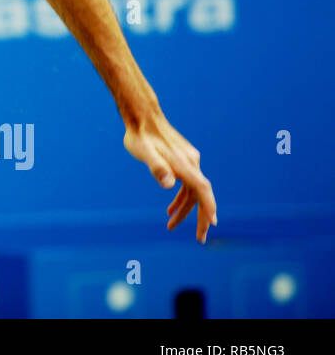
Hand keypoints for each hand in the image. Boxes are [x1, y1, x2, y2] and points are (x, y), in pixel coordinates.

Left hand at [122, 112, 217, 242]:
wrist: (142, 116)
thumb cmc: (141, 135)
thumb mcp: (144, 152)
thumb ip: (157, 168)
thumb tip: (168, 184)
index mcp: (185, 164)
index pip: (202, 189)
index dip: (208, 207)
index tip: (212, 224)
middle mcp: (191, 162)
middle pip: (200, 194)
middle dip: (200, 217)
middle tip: (199, 238)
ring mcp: (188, 160)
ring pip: (191, 191)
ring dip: (184, 209)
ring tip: (170, 224)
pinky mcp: (183, 159)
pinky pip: (186, 183)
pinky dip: (180, 197)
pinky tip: (169, 207)